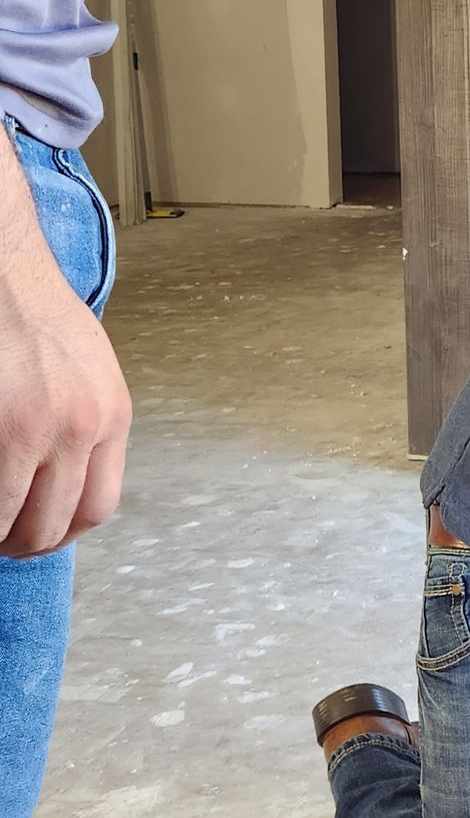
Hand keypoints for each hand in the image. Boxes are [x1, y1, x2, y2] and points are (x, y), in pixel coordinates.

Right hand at [0, 248, 130, 557]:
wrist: (5, 274)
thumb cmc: (37, 319)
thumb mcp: (88, 374)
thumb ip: (84, 428)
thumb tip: (62, 487)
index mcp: (111, 417)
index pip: (98, 507)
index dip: (63, 533)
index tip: (38, 535)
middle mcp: (81, 427)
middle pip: (55, 524)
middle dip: (22, 543)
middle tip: (1, 541)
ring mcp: (36, 429)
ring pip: (15, 520)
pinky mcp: (1, 428)